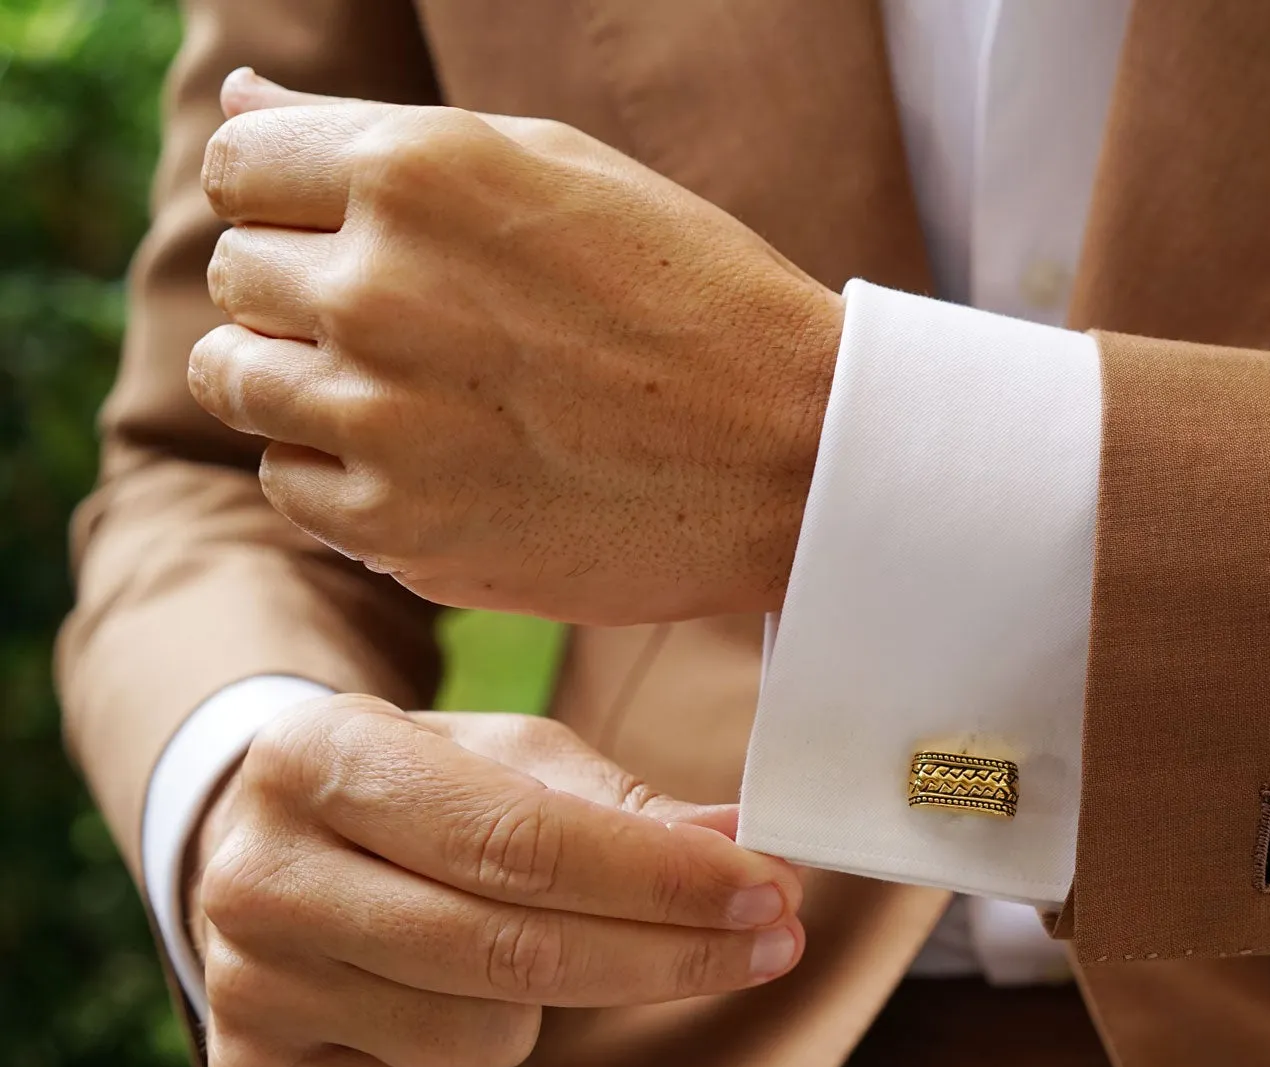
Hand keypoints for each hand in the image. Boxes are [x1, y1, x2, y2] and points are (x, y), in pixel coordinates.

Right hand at [185, 694, 804, 1066]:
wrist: (260, 850)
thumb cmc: (412, 795)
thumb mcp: (504, 760)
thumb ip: (621, 805)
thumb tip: (740, 840)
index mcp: (319, 759)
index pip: (521, 840)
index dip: (659, 877)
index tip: (770, 888)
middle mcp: (259, 875)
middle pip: (514, 949)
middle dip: (671, 952)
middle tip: (775, 940)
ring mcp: (246, 987)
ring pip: (484, 1035)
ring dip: (552, 1005)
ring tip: (525, 947)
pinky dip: (482, 1057)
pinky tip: (455, 997)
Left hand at [188, 69, 842, 626]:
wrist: (794, 456)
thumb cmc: (690, 294)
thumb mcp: (555, 168)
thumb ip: (382, 134)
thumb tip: (241, 98)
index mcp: (415, 173)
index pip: (239, 166)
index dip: (291, 199)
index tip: (359, 236)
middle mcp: (377, 289)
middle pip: (238, 276)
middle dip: (304, 291)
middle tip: (419, 324)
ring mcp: (381, 418)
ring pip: (238, 382)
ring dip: (305, 382)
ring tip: (417, 393)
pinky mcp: (398, 527)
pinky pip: (290, 483)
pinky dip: (342, 473)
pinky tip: (437, 459)